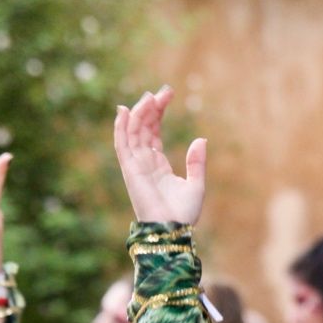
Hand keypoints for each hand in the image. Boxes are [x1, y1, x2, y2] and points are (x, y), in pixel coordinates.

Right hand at [112, 86, 206, 224]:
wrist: (173, 230)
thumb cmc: (184, 214)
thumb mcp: (197, 184)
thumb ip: (196, 162)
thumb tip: (201, 139)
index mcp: (158, 164)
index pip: (153, 132)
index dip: (158, 113)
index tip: (167, 95)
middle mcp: (144, 162)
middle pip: (143, 128)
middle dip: (150, 108)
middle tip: (162, 91)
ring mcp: (136, 165)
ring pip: (133, 133)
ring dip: (139, 113)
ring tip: (149, 97)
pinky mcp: (130, 170)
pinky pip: (122, 145)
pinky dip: (121, 128)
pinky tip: (124, 111)